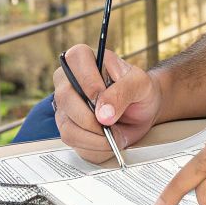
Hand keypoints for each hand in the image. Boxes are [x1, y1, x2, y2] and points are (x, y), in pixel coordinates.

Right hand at [51, 45, 161, 161]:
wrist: (142, 110)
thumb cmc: (139, 90)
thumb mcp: (140, 83)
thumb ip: (123, 92)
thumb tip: (103, 113)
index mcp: (82, 58)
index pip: (74, 62)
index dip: (90, 84)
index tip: (105, 101)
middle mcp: (67, 80)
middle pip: (65, 98)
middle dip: (91, 118)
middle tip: (110, 124)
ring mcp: (64, 105)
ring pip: (66, 124)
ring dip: (94, 137)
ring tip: (112, 133)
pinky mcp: (66, 125)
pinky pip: (72, 140)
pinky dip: (93, 146)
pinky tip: (106, 139)